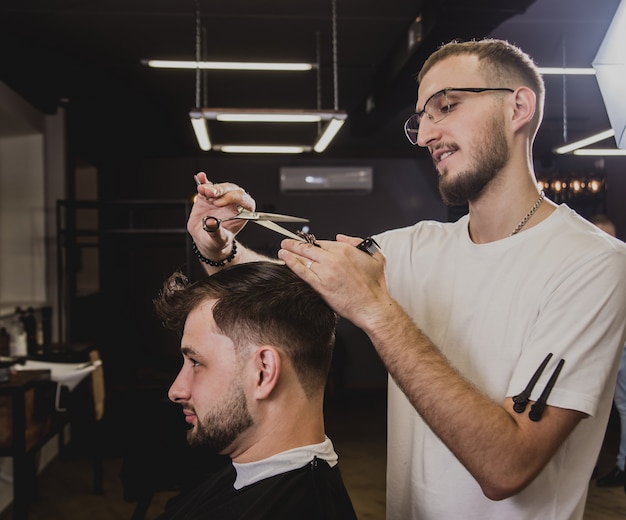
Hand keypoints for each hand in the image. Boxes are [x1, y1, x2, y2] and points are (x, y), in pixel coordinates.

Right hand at [188, 172, 255, 257]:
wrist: (207, 239)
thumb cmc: (218, 240)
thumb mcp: (218, 240)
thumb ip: (216, 232)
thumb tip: (211, 222)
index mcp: (243, 211)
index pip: (243, 199)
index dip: (232, 198)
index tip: (219, 203)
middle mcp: (233, 202)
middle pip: (230, 190)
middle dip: (220, 190)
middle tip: (209, 194)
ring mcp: (221, 197)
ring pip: (218, 187)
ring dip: (210, 187)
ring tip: (202, 190)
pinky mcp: (209, 195)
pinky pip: (208, 185)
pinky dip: (204, 181)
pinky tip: (201, 177)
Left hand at [277, 234, 391, 327]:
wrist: (373, 307)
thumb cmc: (375, 286)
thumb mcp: (375, 257)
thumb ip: (357, 242)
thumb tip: (341, 237)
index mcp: (346, 250)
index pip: (323, 242)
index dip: (312, 243)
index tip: (307, 243)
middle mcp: (334, 259)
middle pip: (310, 248)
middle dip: (296, 244)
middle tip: (287, 242)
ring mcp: (326, 272)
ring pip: (304, 258)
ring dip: (290, 251)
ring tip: (283, 249)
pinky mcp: (321, 285)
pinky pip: (302, 271)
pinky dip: (292, 263)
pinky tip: (285, 258)